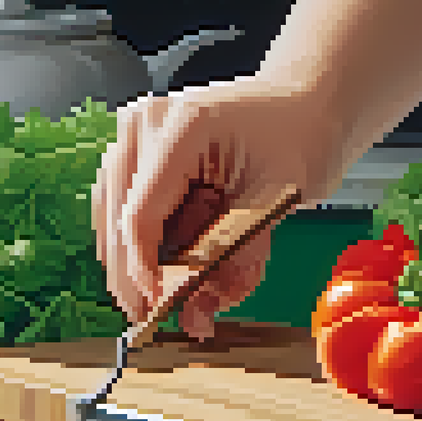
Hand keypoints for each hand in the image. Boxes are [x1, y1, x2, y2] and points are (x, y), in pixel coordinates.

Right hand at [93, 76, 349, 339]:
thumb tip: (196, 315)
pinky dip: (150, 243)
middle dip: (139, 275)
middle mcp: (146, 124)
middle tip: (165, 315)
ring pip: (114, 218)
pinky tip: (178, 261)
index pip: (139, 215)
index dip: (142, 272)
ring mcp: (137, 134)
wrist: (307, 103)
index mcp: (181, 126)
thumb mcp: (279, 200)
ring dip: (143, 260)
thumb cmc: (301, 136)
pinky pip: (126, 208)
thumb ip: (234, 259)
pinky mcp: (138, 151)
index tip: (158, 310)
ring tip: (182, 288)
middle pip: (117, 219)